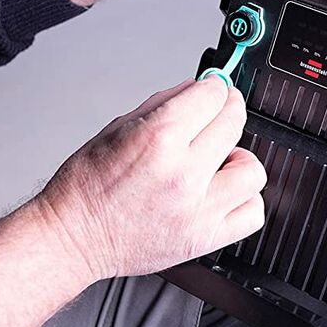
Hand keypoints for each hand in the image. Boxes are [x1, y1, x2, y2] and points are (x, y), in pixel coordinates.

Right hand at [33, 76, 266, 280]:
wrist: (74, 238)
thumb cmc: (86, 188)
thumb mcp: (117, 128)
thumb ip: (164, 104)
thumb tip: (197, 88)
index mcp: (158, 139)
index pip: (212, 95)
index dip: (214, 87)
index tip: (213, 89)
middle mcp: (183, 174)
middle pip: (234, 123)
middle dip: (226, 110)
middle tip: (216, 115)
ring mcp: (198, 209)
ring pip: (252, 170)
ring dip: (239, 159)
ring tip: (219, 162)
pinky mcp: (205, 238)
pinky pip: (252, 213)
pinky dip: (243, 200)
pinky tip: (223, 193)